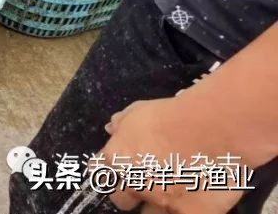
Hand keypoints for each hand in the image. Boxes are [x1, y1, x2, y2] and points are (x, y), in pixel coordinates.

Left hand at [102, 98, 246, 212]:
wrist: (214, 129)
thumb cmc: (175, 114)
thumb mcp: (141, 111)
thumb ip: (123, 123)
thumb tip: (111, 128)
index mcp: (117, 158)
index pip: (99, 171)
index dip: (110, 170)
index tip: (122, 167)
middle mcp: (133, 184)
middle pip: (120, 199)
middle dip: (129, 192)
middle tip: (145, 183)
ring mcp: (160, 202)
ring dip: (154, 205)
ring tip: (170, 193)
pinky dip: (183, 210)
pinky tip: (191, 203)